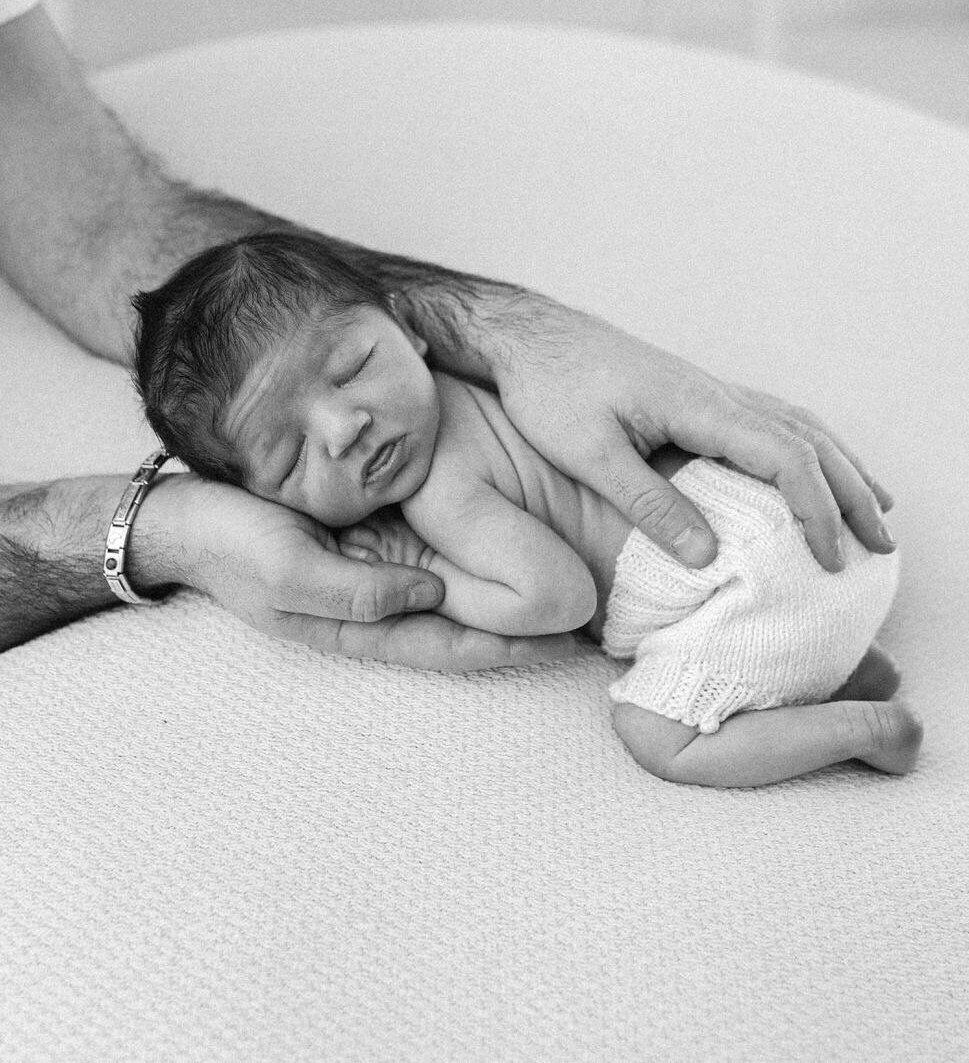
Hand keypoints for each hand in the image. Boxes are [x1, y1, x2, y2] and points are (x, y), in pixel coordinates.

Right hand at [131, 472, 576, 670]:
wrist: (188, 517)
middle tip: (585, 621)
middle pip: (460, 629)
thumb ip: (358, 590)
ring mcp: (369, 579)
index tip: (564, 639)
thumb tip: (429, 596)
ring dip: (500, 602)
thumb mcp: (291, 571)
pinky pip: (428, 564)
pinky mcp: (364, 547)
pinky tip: (497, 553)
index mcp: (357, 625)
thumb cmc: (235, 545)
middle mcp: (373, 608)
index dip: (506, 645)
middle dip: (518, 632)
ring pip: (450, 600)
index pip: (448, 645)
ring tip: (559, 593)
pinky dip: (467, 566)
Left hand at [493, 302, 894, 572]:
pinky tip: (813, 467)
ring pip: (797, 425)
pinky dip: (808, 447)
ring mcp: (709, 389)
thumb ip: (648, 503)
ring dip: (841, 467)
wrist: (526, 336)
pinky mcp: (695, 394)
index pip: (784, 456)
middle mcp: (715, 392)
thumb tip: (708, 557)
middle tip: (884, 545)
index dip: (816, 510)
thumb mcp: (589, 453)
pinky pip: (772, 419)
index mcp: (697, 404)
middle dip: (852, 493)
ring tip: (875, 508)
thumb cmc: (548, 389)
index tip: (830, 560)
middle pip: (808, 439)